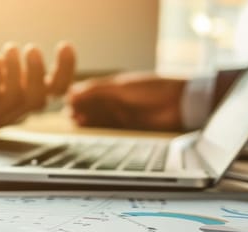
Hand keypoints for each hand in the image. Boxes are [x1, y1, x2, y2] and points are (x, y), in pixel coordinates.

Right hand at [67, 72, 184, 130]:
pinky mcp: (131, 127)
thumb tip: (72, 91)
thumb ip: (97, 91)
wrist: (182, 104)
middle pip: (95, 105)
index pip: (92, 90)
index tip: (66, 100)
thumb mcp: (122, 87)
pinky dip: (99, 127)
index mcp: (117, 86)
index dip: (79, 95)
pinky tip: (90, 128)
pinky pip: (110, 127)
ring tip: (74, 122)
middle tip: (67, 114)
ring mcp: (125, 113)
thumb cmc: (155, 90)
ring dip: (88, 119)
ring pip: (100, 117)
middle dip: (81, 109)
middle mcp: (119, 100)